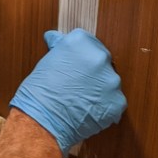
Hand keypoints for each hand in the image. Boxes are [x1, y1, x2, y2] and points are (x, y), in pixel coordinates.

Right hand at [10, 29, 125, 156]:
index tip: (75, 64)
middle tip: (77, 83)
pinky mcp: (117, 102)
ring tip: (81, 99)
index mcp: (81, 42)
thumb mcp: (47, 61)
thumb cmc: (40, 91)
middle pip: (101, 60)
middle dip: (92, 71)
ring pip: (109, 82)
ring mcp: (111, 80)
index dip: (80, 55)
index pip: (88, 41)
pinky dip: (104, 106)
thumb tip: (55, 37)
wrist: (42, 120)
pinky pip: (114, 101)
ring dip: (99, 89)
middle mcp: (100, 57)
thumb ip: (60, 47)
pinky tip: (88, 109)